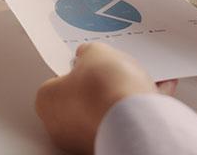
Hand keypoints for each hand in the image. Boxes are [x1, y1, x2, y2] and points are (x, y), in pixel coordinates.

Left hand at [35, 43, 174, 153]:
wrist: (134, 120)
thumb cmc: (106, 90)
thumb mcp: (95, 52)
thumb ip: (88, 52)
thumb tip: (88, 54)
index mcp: (46, 101)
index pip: (56, 81)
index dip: (76, 69)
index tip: (88, 62)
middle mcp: (61, 126)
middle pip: (80, 98)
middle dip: (99, 85)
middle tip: (113, 72)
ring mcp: (84, 138)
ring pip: (102, 112)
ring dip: (119, 97)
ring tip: (138, 82)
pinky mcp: (109, 144)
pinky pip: (122, 123)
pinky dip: (135, 110)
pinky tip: (150, 96)